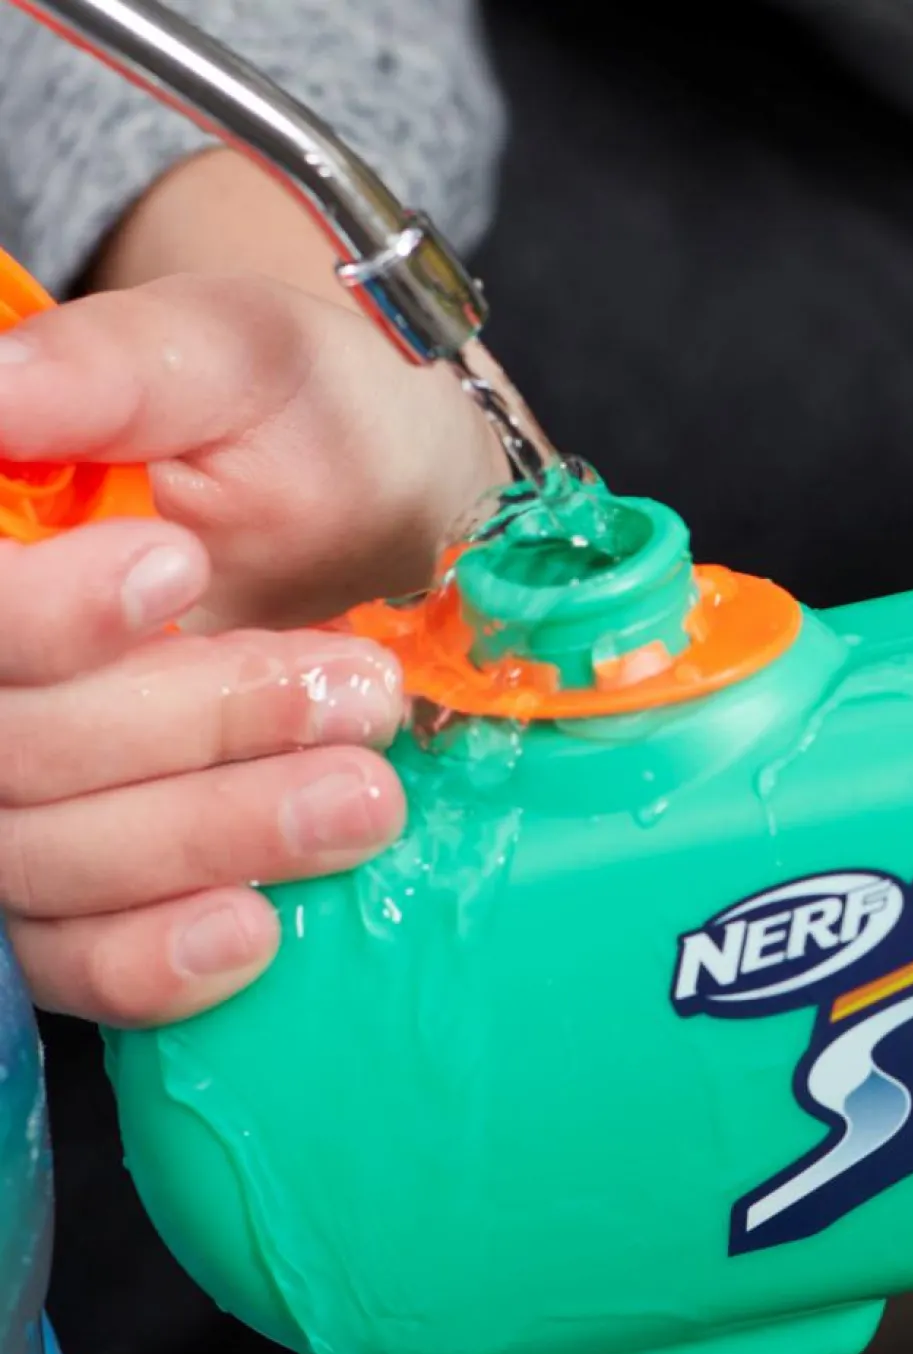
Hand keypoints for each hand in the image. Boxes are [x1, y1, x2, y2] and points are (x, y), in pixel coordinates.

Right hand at [0, 271, 508, 1023]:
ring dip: (212, 834)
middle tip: (357, 691)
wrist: (399, 515)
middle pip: (6, 748)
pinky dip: (153, 961)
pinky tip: (254, 930)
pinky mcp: (95, 879)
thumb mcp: (234, 358)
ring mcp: (25, 787)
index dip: (36, 618)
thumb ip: (117, 373)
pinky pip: (74, 959)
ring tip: (367, 795)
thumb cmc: (308, 421)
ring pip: (45, 857)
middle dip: (187, 727)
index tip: (177, 567)